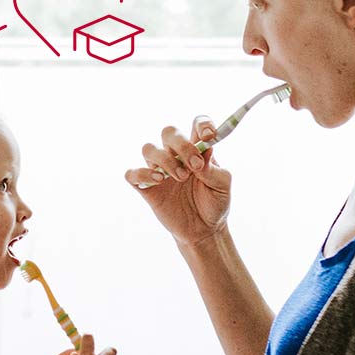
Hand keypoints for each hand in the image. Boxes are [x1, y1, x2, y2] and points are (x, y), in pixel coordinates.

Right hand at [125, 116, 232, 246]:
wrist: (203, 230)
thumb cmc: (214, 203)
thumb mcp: (222, 186)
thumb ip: (214, 168)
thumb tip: (205, 149)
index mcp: (197, 150)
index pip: (196, 124)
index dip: (202, 124)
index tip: (209, 136)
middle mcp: (176, 155)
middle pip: (169, 132)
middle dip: (181, 144)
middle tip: (194, 166)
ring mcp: (159, 170)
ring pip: (149, 148)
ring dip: (164, 160)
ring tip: (181, 178)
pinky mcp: (147, 188)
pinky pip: (132, 173)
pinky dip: (142, 174)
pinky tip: (158, 181)